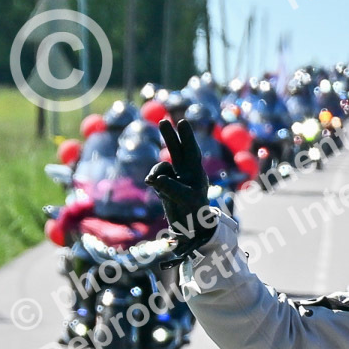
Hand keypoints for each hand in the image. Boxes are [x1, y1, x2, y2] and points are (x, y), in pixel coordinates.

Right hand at [145, 119, 216, 247]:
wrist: (189, 227)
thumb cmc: (195, 212)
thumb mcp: (186, 200)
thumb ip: (171, 188)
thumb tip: (155, 179)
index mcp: (196, 172)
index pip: (192, 150)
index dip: (187, 136)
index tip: (182, 122)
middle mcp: (186, 172)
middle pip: (177, 150)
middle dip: (170, 136)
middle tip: (163, 121)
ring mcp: (175, 177)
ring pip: (162, 167)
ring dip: (156, 172)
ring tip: (152, 183)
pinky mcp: (164, 184)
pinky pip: (155, 177)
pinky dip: (153, 181)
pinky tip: (156, 189)